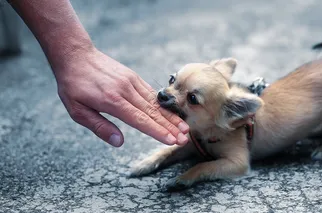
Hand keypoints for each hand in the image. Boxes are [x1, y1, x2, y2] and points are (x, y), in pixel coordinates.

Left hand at [54, 47, 188, 146]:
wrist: (76, 55)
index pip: (140, 120)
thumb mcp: (77, 110)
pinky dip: (162, 105)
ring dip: (171, 117)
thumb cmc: (73, 85)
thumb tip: (119, 142)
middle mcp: (126, 91)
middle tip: (184, 140)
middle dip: (170, 127)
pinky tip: (171, 114)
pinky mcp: (133, 77)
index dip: (157, 131)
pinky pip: (151, 93)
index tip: (171, 140)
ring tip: (184, 128)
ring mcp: (131, 82)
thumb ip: (99, 127)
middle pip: (153, 112)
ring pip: (155, 103)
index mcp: (112, 101)